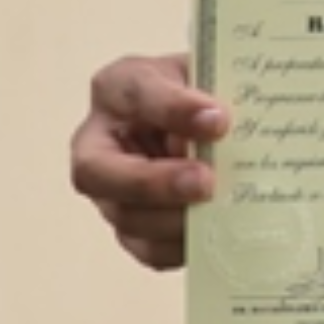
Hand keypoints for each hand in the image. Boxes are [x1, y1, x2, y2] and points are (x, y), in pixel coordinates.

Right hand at [70, 52, 227, 271]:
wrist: (206, 119)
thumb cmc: (203, 91)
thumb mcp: (208, 75)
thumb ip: (213, 95)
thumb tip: (224, 128)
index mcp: (119, 87)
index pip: (135, 93)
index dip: (173, 109)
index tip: (219, 120)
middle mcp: (99, 141)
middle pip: (98, 171)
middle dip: (153, 182)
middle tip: (206, 183)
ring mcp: (109, 189)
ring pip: (124, 216)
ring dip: (173, 220)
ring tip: (216, 214)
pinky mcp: (130, 225)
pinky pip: (146, 248)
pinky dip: (180, 247)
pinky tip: (214, 236)